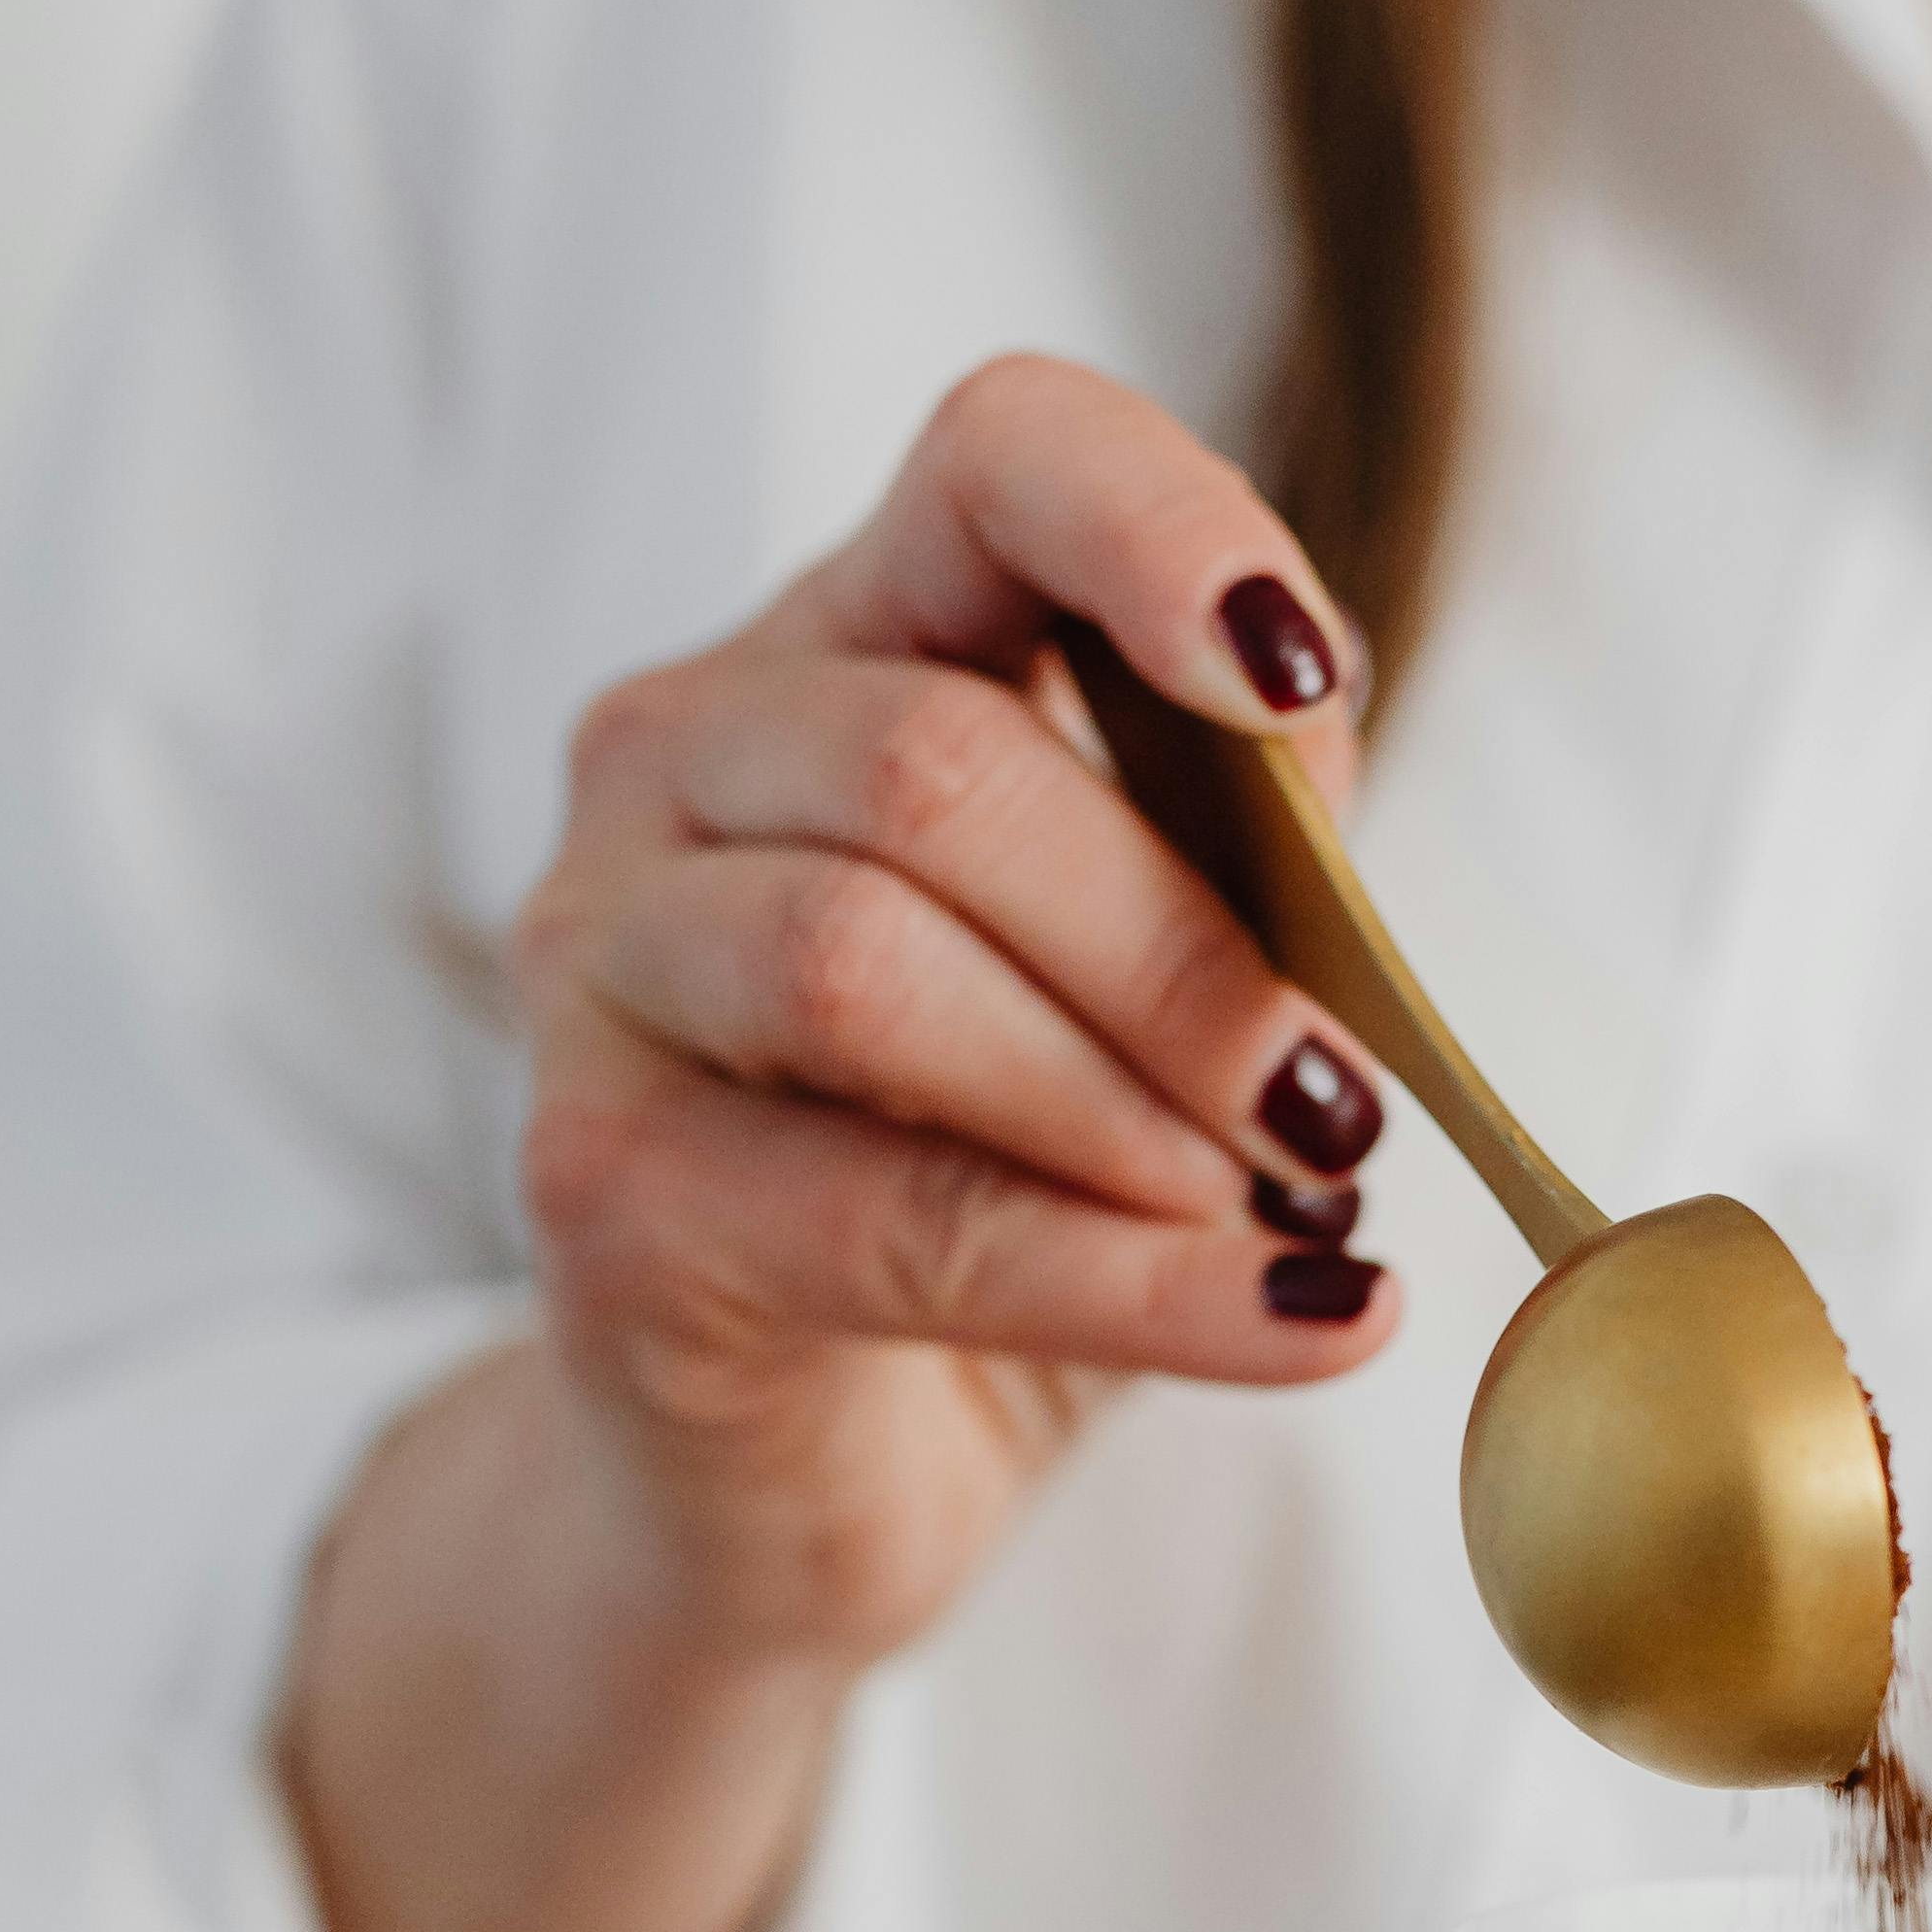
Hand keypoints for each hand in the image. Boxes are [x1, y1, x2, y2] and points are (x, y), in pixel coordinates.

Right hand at [513, 352, 1398, 1671]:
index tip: (1295, 676)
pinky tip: (1303, 1321)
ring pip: (865, 964)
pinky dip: (1133, 1279)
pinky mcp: (594, 1183)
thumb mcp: (1162, 989)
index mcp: (848, 641)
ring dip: (1128, 1101)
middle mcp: (680, 756)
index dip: (1154, 527)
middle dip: (1183, 951)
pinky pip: (887, 1210)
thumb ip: (1248, 862)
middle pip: (936, 767)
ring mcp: (598, 959)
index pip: (992, 463)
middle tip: (1337, 1111)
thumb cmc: (995, 1183)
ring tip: (1283, 1206)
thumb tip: (1337, 831)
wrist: (806, 1469)